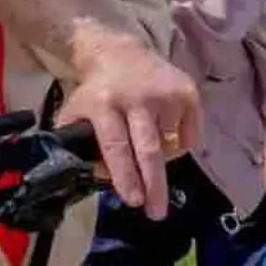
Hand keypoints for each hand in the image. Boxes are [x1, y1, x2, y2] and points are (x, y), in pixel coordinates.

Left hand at [57, 30, 187, 218]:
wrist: (121, 52)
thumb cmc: (97, 93)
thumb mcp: (77, 113)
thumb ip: (79, 145)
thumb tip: (97, 178)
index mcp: (104, 104)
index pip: (116, 145)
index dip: (125, 174)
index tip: (133, 200)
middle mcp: (137, 98)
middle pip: (148, 148)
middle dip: (154, 184)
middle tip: (157, 212)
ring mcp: (165, 94)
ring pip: (170, 145)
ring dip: (162, 160)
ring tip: (148, 153)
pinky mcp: (187, 91)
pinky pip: (188, 135)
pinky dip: (178, 145)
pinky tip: (163, 132)